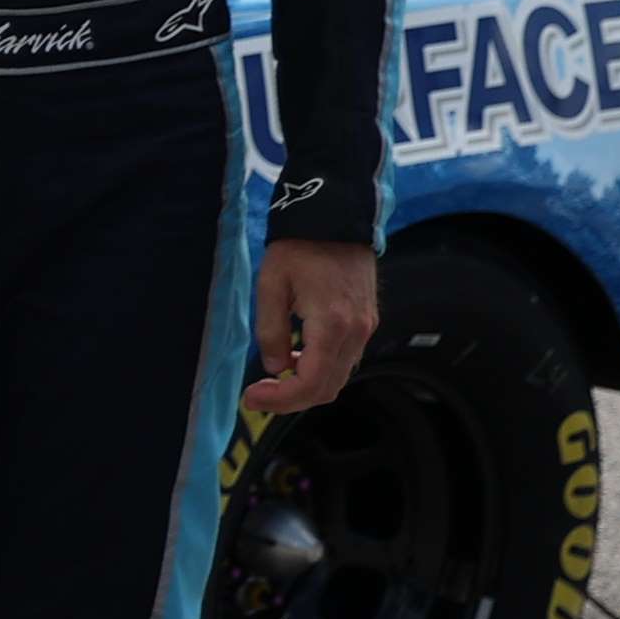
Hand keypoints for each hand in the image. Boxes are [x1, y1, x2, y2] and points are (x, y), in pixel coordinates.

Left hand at [245, 240, 378, 421]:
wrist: (336, 218)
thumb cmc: (299, 247)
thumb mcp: (271, 286)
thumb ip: (271, 331)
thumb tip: (275, 367)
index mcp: (331, 324)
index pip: (311, 383)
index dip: (280, 400)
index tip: (252, 397)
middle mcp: (356, 332)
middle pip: (327, 389)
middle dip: (291, 399)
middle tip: (258, 394)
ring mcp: (366, 328)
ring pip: (339, 378)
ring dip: (306, 385)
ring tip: (274, 377)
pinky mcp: (367, 322)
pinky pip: (346, 360)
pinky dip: (322, 370)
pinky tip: (297, 357)